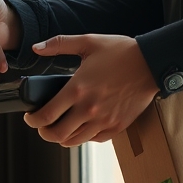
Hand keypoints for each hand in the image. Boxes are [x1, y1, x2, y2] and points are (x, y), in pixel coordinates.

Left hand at [22, 34, 158, 146]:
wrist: (152, 63)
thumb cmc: (121, 52)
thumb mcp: (88, 42)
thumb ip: (59, 44)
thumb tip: (36, 48)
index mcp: (77, 89)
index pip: (45, 115)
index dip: (32, 120)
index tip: (30, 116)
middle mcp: (89, 109)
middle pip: (56, 134)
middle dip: (44, 132)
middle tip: (42, 125)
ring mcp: (104, 121)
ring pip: (74, 141)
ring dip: (62, 136)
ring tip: (61, 126)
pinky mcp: (117, 126)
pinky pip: (93, 139)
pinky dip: (83, 136)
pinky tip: (82, 125)